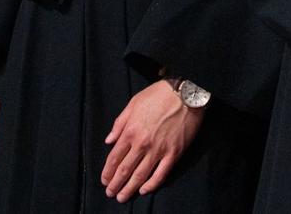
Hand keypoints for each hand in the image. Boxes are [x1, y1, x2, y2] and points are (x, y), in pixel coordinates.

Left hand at [101, 79, 203, 201]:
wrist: (186, 93)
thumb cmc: (158, 95)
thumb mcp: (133, 103)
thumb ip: (119, 123)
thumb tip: (109, 140)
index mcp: (130, 132)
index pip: (114, 158)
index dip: (108, 172)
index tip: (104, 181)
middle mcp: (142, 144)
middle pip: (125, 170)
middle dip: (116, 184)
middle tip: (111, 194)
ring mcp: (159, 150)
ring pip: (140, 175)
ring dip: (129, 188)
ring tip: (123, 197)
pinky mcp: (174, 153)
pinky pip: (161, 174)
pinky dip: (152, 185)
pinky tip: (144, 191)